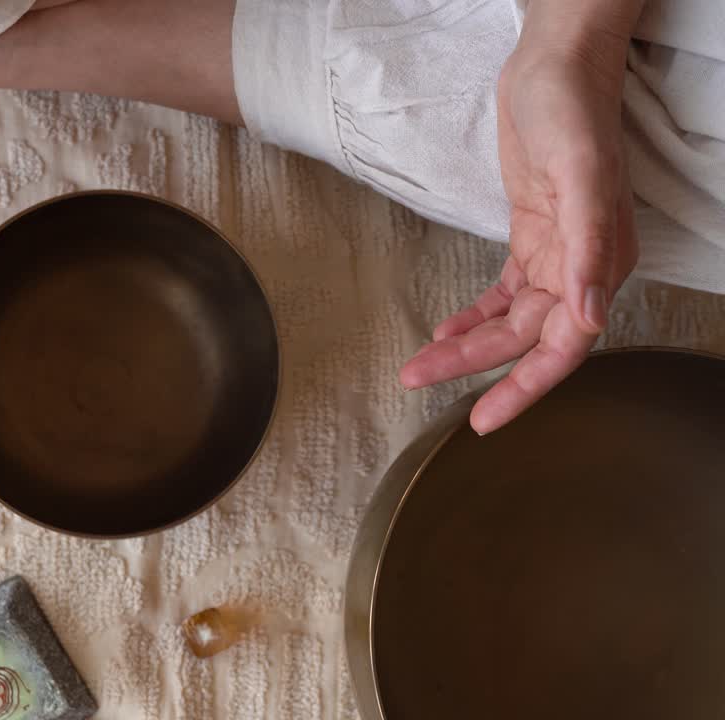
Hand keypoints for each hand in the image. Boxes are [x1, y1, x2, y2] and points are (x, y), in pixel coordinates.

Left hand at [400, 42, 637, 433]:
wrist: (554, 67)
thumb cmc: (571, 111)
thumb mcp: (579, 172)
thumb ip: (589, 246)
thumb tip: (589, 317)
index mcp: (598, 263)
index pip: (563, 347)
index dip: (525, 388)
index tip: (484, 420)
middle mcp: (580, 267)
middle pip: (523, 339)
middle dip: (472, 366)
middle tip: (417, 381)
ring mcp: (555, 253)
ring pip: (508, 321)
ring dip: (465, 344)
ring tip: (418, 365)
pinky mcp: (531, 236)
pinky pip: (503, 294)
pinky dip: (473, 315)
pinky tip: (444, 329)